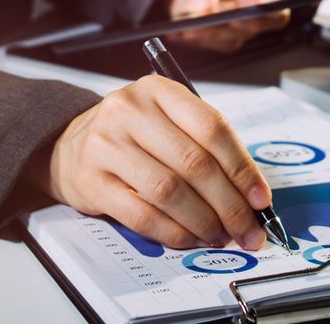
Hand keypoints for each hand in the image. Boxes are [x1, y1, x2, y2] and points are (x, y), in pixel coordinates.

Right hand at [37, 75, 273, 250]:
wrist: (69, 146)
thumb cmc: (134, 136)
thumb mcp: (168, 122)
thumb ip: (207, 148)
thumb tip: (251, 195)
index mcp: (158, 90)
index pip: (212, 128)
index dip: (242, 168)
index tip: (261, 199)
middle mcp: (129, 111)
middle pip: (194, 163)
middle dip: (229, 204)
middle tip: (248, 229)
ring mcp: (106, 145)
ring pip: (169, 191)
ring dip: (203, 221)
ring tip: (221, 236)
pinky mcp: (91, 181)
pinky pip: (141, 214)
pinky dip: (172, 232)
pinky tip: (189, 238)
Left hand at [166, 0, 286, 51]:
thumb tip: (204, 8)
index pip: (277, 11)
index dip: (264, 17)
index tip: (240, 17)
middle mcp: (255, 11)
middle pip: (253, 28)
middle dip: (229, 27)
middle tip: (208, 22)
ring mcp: (240, 28)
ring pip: (231, 40)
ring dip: (209, 34)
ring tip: (189, 25)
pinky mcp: (222, 39)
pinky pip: (212, 44)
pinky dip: (197, 37)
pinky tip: (183, 29)